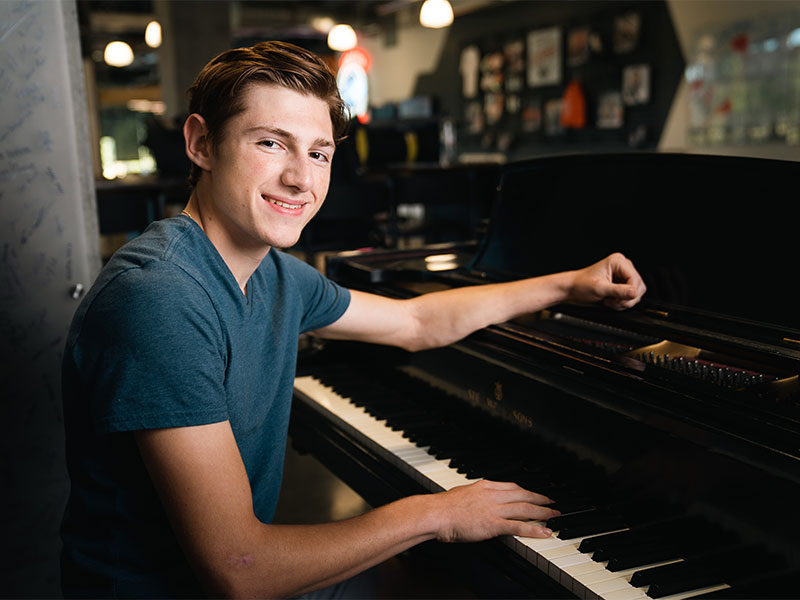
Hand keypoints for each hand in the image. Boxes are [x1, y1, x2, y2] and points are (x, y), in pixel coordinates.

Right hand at [431, 479, 558, 542]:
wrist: (437, 514)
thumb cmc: (443, 507)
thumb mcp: (462, 494)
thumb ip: (474, 495)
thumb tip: (476, 499)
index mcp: (485, 486)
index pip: (511, 486)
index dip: (525, 490)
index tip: (533, 493)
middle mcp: (493, 495)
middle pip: (523, 495)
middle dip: (539, 498)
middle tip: (552, 502)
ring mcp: (495, 509)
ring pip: (525, 508)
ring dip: (542, 512)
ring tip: (554, 515)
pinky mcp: (494, 524)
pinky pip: (519, 526)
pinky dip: (535, 529)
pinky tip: (545, 532)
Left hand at [569, 252, 645, 310]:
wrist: (572, 289)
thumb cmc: (581, 285)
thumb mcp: (600, 288)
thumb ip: (618, 291)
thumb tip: (634, 293)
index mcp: (617, 262)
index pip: (635, 278)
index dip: (630, 292)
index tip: (621, 300)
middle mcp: (622, 267)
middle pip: (638, 286)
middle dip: (627, 298)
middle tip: (614, 302)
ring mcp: (622, 276)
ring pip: (636, 293)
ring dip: (624, 301)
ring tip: (610, 301)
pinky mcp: (620, 284)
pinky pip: (630, 296)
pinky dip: (622, 302)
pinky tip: (611, 301)